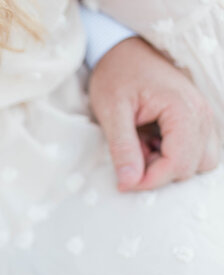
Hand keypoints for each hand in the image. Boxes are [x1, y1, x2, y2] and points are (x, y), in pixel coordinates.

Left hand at [88, 36, 219, 191]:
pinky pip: (196, 151)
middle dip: (159, 172)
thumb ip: (122, 148)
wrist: (123, 50)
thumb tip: (130, 183)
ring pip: (200, 162)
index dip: (151, 180)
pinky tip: (150, 144)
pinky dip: (174, 156)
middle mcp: (202, 114)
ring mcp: (203, 117)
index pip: (179, 163)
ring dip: (169, 166)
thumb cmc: (116, 75)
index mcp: (183, 109)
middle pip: (192, 167)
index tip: (124, 182)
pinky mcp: (197, 120)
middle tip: (130, 156)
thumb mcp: (111, 111)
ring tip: (141, 149)